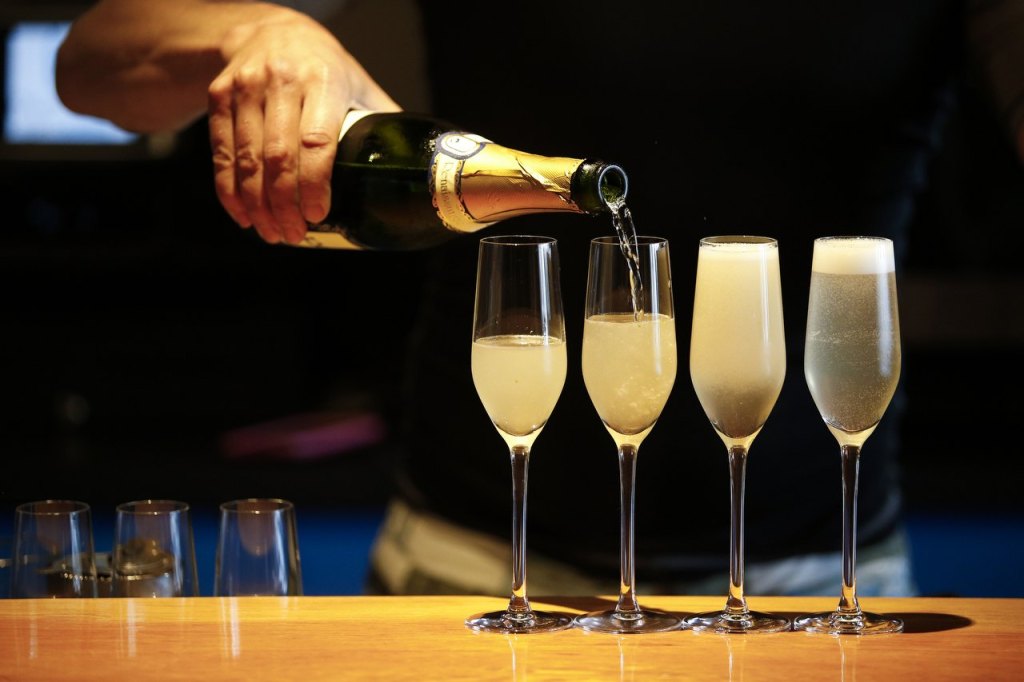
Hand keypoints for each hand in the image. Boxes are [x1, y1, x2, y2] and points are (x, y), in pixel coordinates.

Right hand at [207, 9, 398, 244]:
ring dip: (258, 205)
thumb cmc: (323, 68)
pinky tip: (244, 216)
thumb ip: (381, 124)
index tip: (318, 214)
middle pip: (279, 156)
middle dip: (285, 204)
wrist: (269, 30)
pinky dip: (231, 191)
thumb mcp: (357, 84)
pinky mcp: (220, 97)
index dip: (315, 183)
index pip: (317, 140)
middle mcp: (281, 81)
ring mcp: (246, 88)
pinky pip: (221, 153)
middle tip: (294, 234)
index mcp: (324, 81)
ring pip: (247, 159)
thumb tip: (413, 170)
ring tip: (273, 233)